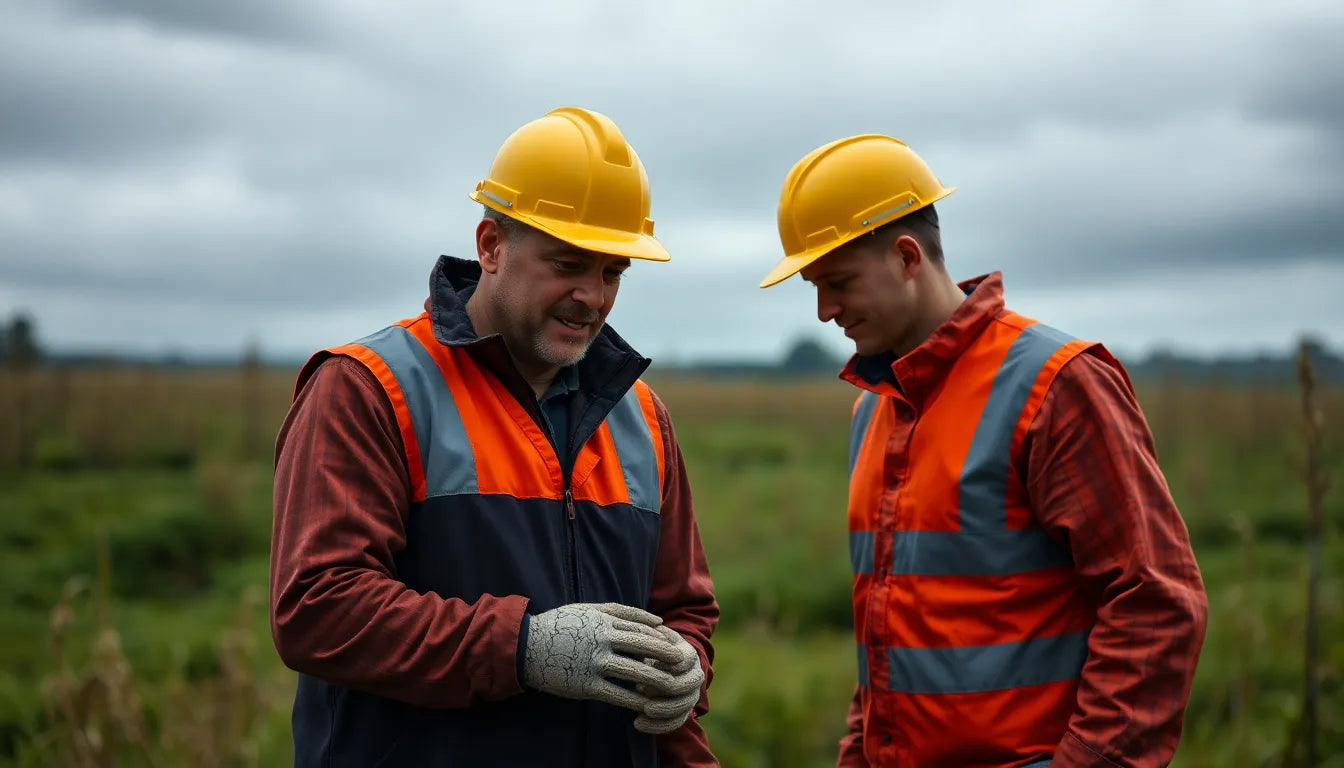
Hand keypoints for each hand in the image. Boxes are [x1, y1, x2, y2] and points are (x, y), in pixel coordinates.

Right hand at [522, 603, 684, 711]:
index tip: (676, 645)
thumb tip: (657, 620)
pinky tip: (647, 706)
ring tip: (672, 687)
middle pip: (643, 646)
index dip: (662, 638)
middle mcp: (602, 640)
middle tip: (684, 663)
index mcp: (604, 621)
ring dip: (657, 680)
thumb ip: (621, 612)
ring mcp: (595, 662)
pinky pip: (617, 694)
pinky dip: (635, 700)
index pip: (642, 628)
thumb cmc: (560, 625)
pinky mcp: (586, 684)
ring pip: (635, 671)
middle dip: (667, 655)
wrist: (526, 646)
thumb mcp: (588, 609)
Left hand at [633, 625, 704, 733]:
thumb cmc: (650, 646)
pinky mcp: (683, 711)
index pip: (683, 661)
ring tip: (641, 712)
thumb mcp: (652, 635)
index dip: (667, 664)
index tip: (648, 665)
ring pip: (683, 706)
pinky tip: (637, 724)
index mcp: (689, 653)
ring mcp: (691, 695)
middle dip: (665, 689)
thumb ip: (651, 631)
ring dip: (662, 710)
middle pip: (686, 685)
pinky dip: (658, 726)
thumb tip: (654, 625)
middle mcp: (695, 674)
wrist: (660, 665)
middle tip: (643, 692)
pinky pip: (676, 722)